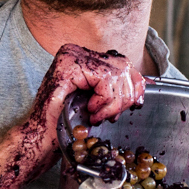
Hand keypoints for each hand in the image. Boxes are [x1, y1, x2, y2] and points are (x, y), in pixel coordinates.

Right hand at [24, 44, 144, 163]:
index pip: (121, 63)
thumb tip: (147, 81)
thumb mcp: (97, 100)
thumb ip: (116, 86)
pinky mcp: (68, 66)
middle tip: (111, 116)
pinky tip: (91, 111)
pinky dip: (105, 99)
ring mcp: (70, 56)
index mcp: (82, 56)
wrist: (41, 137)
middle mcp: (75, 51)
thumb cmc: (64, 122)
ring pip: (116, 73)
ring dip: (114, 102)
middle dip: (125, 96)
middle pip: (122, 66)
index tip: (132, 105)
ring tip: (100, 116)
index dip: (133, 85)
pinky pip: (105, 79)